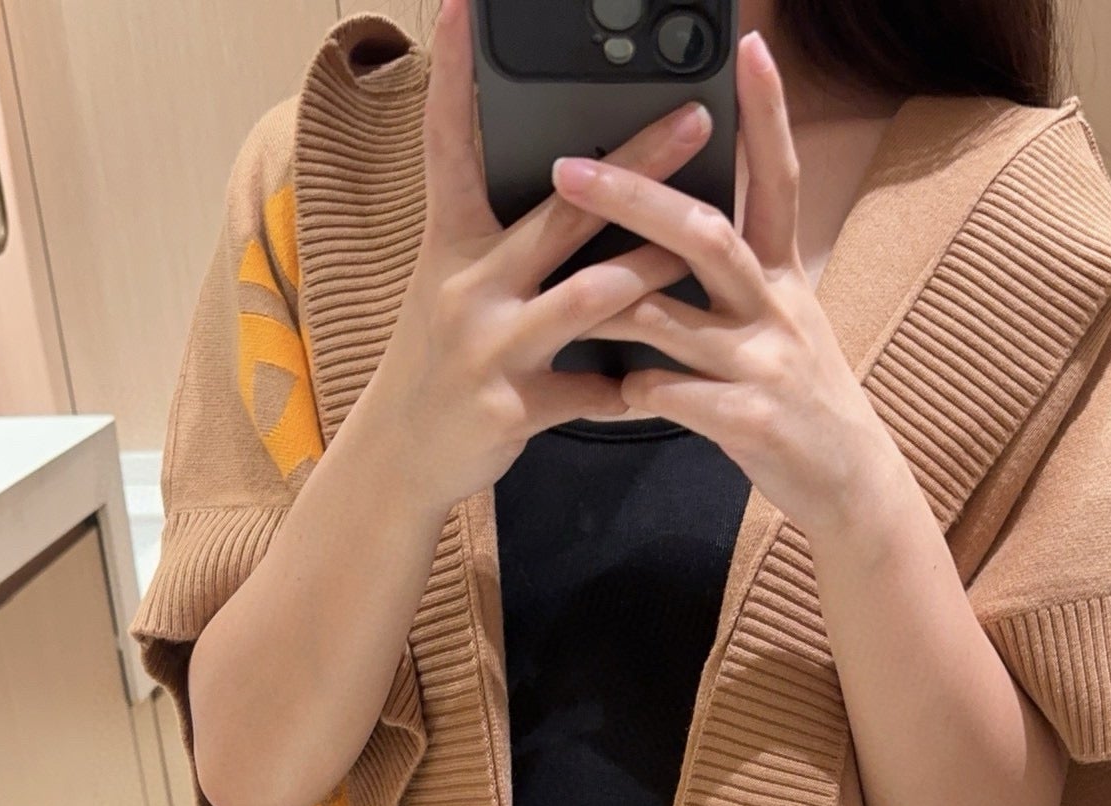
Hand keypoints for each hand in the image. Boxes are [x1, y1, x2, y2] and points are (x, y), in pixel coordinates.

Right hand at [370, 0, 711, 510]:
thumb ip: (504, 239)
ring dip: (653, 273)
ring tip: (708, 249)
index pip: (449, 145)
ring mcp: (491, 348)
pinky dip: (631, 390)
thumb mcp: (453, 285)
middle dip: (634, 167)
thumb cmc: (443, 359)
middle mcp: (468, 287)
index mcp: (450, 244)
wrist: (402, 456)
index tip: (465, 9)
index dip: (453, 77)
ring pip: (588, 299)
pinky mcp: (513, 407)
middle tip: (695, 122)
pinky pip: (592, 392)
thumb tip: (573, 182)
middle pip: (561, 212)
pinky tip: (663, 384)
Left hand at [548, 29, 895, 538]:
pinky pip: (674, 396)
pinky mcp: (751, 421)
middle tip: (570, 171)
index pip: (777, 176)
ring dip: (609, 307)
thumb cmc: (794, 393)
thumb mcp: (780, 318)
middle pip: (705, 234)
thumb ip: (733, 271)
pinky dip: (639, 390)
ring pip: (673, 320)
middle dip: (634, 199)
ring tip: (559, 300)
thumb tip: (673, 219)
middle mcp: (777, 306)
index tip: (748, 47)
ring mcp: (765, 364)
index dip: (766, 112)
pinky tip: (620, 393)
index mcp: (782, 272)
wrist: (848, 481)